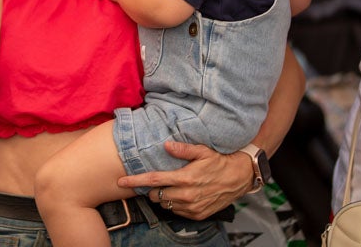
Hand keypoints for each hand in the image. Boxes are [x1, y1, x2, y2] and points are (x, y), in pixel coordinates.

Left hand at [118, 141, 253, 220]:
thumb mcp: (203, 151)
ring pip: (166, 204)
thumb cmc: (220, 162)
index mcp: (184, 178)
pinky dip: (175, 203)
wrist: (239, 178)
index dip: (135, 181)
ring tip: (170, 186)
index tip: (121, 181)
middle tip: (156, 181)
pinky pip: (177, 211)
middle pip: (156, 195)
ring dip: (163, 197)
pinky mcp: (197, 215)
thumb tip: (166, 145)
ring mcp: (192, 207)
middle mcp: (186, 195)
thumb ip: (183, 149)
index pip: (153, 181)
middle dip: (151, 189)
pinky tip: (181, 194)